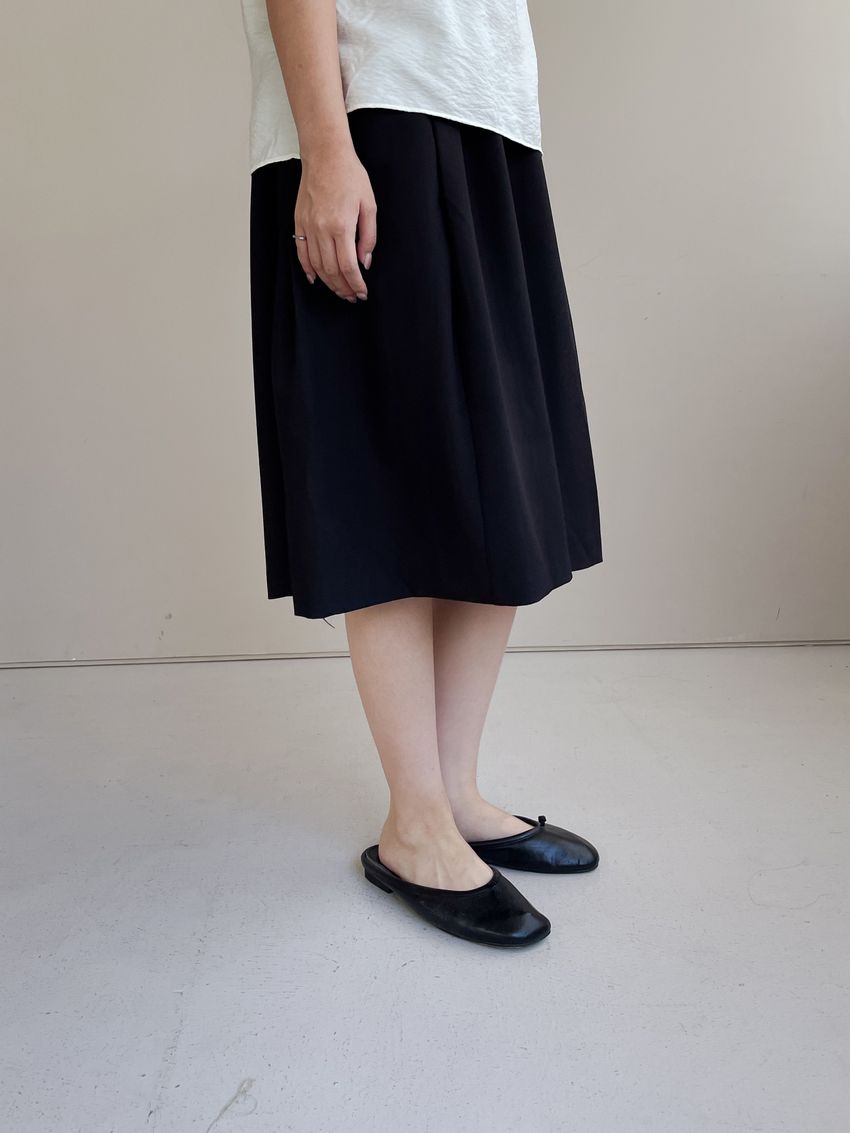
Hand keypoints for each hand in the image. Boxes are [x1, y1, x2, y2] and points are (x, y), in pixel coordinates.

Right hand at [293, 143, 376, 301]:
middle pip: (331, 270)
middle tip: (352, 296)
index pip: (348, 266)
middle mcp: (322, 229)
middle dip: (343, 287)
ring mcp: (308, 226)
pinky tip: (316, 279)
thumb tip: (365, 261)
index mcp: (341, 226)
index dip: (355, 284)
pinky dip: (308, 268)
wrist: (325, 155)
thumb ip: (369, 237)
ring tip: (339, 290)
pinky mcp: (299, 221)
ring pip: (316, 265)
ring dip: (328, 282)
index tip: (362, 293)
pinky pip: (301, 251)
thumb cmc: (350, 176)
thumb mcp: (369, 205)